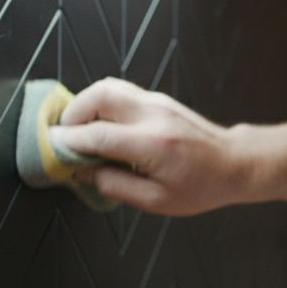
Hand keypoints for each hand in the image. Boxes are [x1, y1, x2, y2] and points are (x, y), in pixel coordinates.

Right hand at [50, 78, 256, 214]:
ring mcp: (156, 102)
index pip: (97, 134)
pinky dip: (102, 106)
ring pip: (108, 87)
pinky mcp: (158, 99)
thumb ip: (115, 185)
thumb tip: (83, 172)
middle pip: (99, 95)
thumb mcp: (156, 201)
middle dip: (73, 114)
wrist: (235, 163)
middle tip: (65, 138)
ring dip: (86, 106)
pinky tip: (102, 128)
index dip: (68, 140)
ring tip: (80, 132)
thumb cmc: (201, 186)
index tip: (52, 149)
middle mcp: (153, 115)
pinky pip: (120, 93)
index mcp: (153, 144)